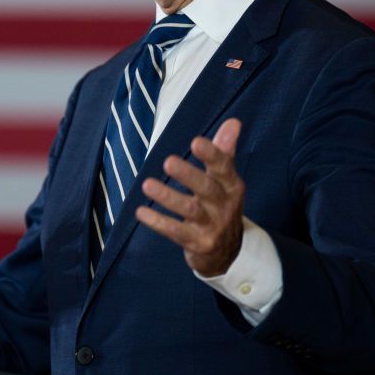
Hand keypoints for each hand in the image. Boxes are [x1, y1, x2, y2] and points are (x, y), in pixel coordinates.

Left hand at [135, 118, 244, 276]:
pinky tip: (141, 212)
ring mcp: (212, 227)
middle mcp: (224, 206)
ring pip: (190, 211)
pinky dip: (158, 222)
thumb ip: (224, 152)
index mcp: (231, 187)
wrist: (227, 253)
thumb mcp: (226, 181)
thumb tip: (233, 121)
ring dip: (168, 197)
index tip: (196, 141)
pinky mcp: (198, 244)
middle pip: (207, 189)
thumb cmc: (221, 206)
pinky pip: (176, 232)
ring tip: (146, 184)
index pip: (224, 168)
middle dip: (188, 175)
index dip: (212, 155)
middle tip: (167, 161)